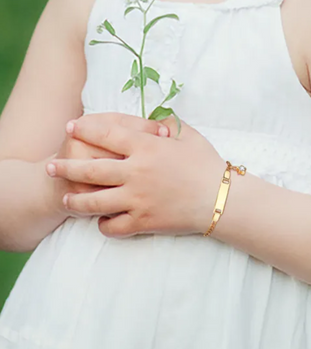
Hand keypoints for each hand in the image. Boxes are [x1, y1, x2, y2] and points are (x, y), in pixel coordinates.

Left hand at [46, 113, 224, 237]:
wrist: (223, 199)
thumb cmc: (207, 164)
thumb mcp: (189, 136)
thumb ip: (167, 125)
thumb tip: (153, 122)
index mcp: (146, 147)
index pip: (107, 133)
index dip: (85, 128)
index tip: (71, 126)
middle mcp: (136, 172)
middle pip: (90, 168)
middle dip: (66, 167)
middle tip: (50, 167)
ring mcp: (138, 199)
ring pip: (94, 201)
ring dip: (76, 199)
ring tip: (66, 197)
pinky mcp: (144, 221)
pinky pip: (114, 226)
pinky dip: (104, 225)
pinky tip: (101, 221)